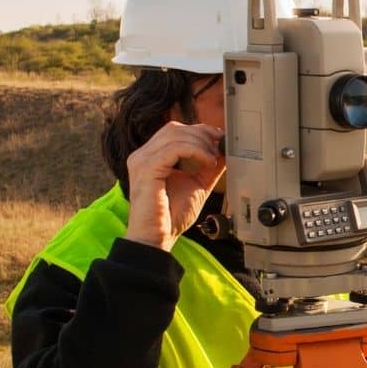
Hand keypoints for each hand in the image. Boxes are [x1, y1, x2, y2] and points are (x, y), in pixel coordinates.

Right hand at [124, 122, 225, 251]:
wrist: (157, 239)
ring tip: (212, 161)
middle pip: (175, 128)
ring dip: (201, 144)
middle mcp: (143, 155)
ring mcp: (142, 160)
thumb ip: (208, 167)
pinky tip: (207, 164)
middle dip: (202, 135)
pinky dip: (196, 151)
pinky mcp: (146, 168)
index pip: (175, 131)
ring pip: (176, 134)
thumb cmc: (171, 216)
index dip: (200, 131)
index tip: (220, 141)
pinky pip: (175, 148)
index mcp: (152, 157)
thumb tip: (225, 151)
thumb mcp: (197, 185)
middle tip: (218, 151)